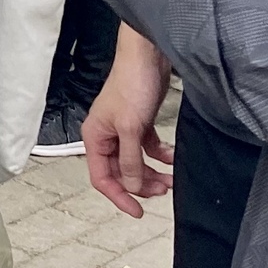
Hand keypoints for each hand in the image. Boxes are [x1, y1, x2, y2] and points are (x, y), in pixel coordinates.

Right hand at [84, 32, 173, 218]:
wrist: (148, 57)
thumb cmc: (132, 84)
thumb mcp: (130, 128)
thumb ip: (129, 160)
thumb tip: (130, 186)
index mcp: (95, 137)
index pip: (102, 177)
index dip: (119, 196)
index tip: (137, 211)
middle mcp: (107, 136)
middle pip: (120, 172)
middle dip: (140, 184)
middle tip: (162, 192)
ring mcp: (124, 129)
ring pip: (135, 162)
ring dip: (152, 173)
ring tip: (171, 180)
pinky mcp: (140, 122)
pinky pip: (148, 148)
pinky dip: (160, 156)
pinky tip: (172, 158)